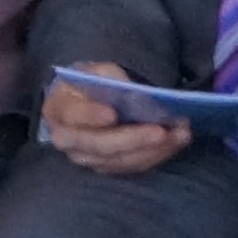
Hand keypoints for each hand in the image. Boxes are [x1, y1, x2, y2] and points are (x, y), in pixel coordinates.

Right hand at [40, 58, 190, 176]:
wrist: (89, 102)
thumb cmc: (92, 84)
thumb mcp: (98, 71)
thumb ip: (112, 79)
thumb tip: (136, 95)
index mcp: (58, 108)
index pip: (71, 115)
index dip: (90, 116)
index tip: (112, 113)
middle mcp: (66, 139)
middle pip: (97, 145)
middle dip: (132, 139)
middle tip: (160, 131)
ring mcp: (86, 157)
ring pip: (118, 160)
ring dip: (152, 150)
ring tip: (179, 134)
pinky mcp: (106, 167)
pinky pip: (132, 166)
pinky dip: (157, 155)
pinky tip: (176, 141)